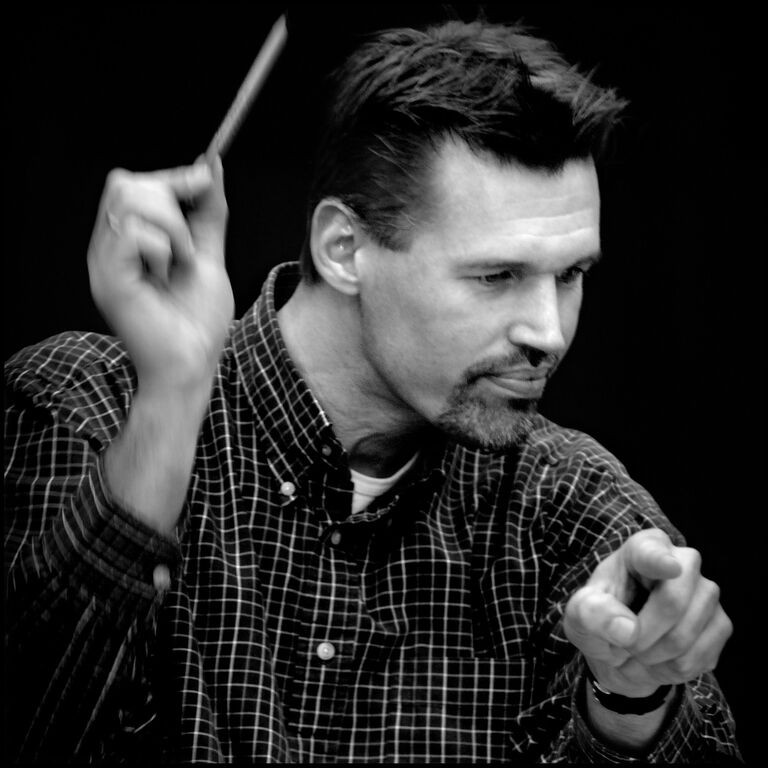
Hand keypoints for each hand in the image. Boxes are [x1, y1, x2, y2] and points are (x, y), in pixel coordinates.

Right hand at [88, 157, 233, 394]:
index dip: (172, 177)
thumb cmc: (198, 321)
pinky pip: (131, 231)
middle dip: (170, 200)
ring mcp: (104, 263)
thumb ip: (208, 214)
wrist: (193, 364)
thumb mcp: (209, 256)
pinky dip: (163, 247)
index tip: (204, 181)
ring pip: (129, 201)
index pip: (132, 184)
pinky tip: (169, 275)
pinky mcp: (108, 279)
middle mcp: (108, 248)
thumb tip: (211, 167)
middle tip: (190, 243)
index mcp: (126, 242)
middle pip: (125, 183)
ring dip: (172, 227)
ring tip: (182, 263)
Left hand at [563, 528, 731, 697]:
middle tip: (624, 644)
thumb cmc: (601, 618)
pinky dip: (672, 669)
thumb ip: (591, 613)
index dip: (660, 561)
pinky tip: (660, 658)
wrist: (623, 650)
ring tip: (638, 650)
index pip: (652, 552)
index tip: (668, 568)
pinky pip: (699, 657)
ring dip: (653, 656)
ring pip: (685, 636)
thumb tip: (627, 629)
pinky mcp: (721, 624)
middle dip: (642, 635)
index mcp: (643, 548)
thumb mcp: (579, 614)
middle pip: (672, 603)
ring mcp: (707, 593)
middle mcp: (683, 562)